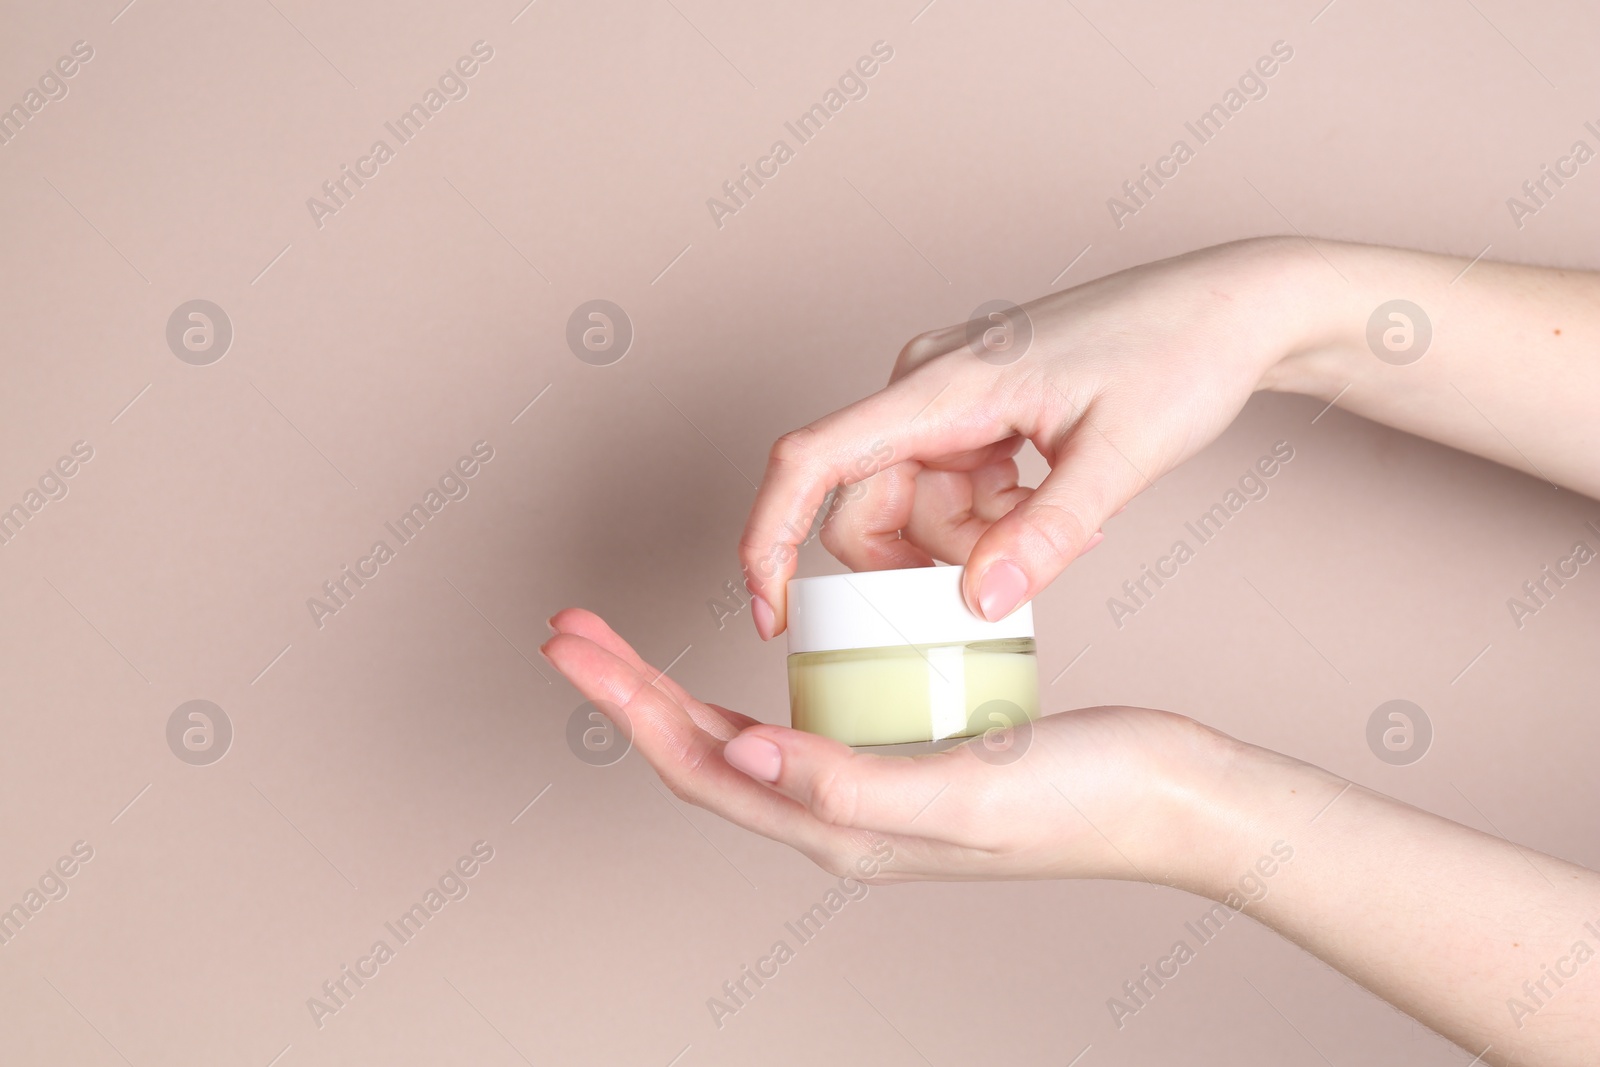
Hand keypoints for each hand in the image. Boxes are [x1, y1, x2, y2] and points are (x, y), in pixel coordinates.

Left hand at [542, 608, 1253, 891]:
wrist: (1166, 797)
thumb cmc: (1079, 797)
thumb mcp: (961, 792)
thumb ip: (848, 785)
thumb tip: (738, 755)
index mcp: (840, 830)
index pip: (699, 764)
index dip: (627, 702)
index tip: (571, 641)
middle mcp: (840, 819)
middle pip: (700, 753)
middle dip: (627, 692)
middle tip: (570, 630)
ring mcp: (868, 793)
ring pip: (739, 741)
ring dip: (671, 691)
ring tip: (625, 645)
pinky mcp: (900, 760)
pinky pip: (799, 726)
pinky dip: (746, 690)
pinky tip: (750, 658)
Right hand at [739, 235, 1333, 634]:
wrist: (1230, 307)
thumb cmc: (1180, 355)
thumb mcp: (1121, 456)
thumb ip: (1047, 534)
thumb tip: (979, 605)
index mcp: (943, 386)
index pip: (811, 461)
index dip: (769, 539)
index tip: (769, 611)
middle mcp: (926, 385)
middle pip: (866, 505)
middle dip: (926, 560)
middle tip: (1014, 571)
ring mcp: (947, 398)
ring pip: (911, 507)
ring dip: (969, 541)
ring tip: (1062, 523)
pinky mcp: (973, 412)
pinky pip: (946, 490)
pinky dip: (989, 519)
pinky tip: (1052, 499)